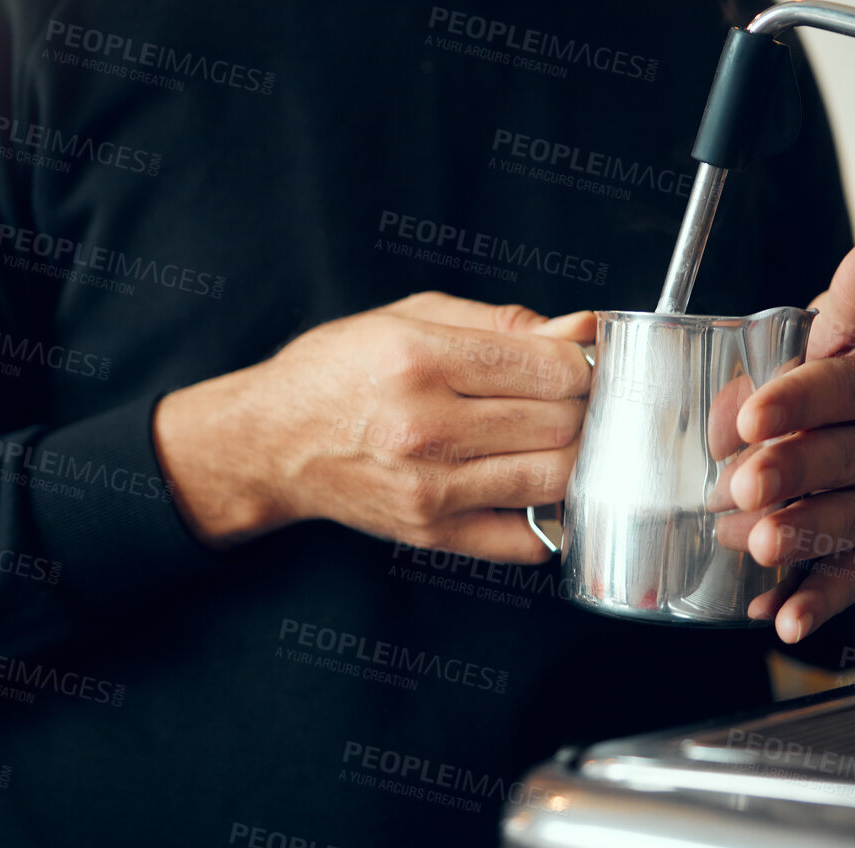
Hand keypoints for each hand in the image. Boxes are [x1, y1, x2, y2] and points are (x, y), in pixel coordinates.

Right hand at [153, 292, 595, 562]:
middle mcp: (425, 426)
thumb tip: (583, 329)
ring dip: (573, 456)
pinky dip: (549, 514)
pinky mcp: (431, 534)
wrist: (271, 443)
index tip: (573, 363)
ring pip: (556, 477)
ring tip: (555, 436)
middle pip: (562, 423)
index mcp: (421, 358)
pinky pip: (528, 537)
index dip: (581, 363)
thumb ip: (502, 322)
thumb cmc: (340, 371)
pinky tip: (533, 484)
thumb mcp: (411, 317)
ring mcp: (429, 488)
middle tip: (567, 398)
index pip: (551, 368)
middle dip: (581, 407)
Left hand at [710, 216, 854, 643]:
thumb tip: (724, 427)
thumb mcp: (813, 340)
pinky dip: (818, 601)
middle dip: (792, 473)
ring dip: (806, 535)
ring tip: (761, 544)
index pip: (840, 385)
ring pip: (854, 520)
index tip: (751, 418)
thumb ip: (762, 365)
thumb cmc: (838, 371)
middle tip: (743, 486)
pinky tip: (782, 617)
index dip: (795, 402)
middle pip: (846, 457)